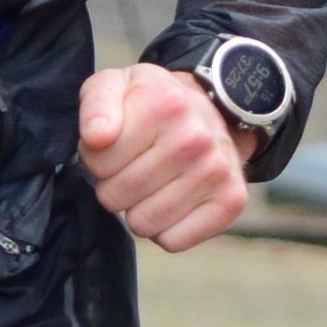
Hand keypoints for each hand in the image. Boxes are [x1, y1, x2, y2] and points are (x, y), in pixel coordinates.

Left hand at [78, 63, 254, 252]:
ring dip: (137, 208)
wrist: (208, 109)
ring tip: (149, 182)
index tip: (112, 144)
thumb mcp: (115, 86)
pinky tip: (169, 200)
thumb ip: (96, 107)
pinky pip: (173, 241)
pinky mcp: (230, 201)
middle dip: (113, 185)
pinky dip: (164, 228)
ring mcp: (216, 171)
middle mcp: (195, 137)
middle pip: (117, 197)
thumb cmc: (151, 102)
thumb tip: (97, 136)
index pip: (99, 161)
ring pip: (143, 223)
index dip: (96, 158)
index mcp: (162, 104)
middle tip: (130, 166)